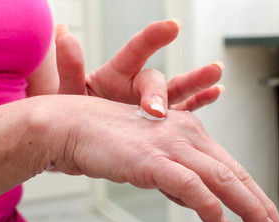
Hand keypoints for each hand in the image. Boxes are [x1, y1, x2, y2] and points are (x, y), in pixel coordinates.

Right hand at [35, 94, 278, 221]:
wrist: (75, 125)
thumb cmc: (111, 140)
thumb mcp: (155, 159)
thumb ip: (179, 177)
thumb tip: (201, 203)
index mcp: (188, 131)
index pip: (230, 166)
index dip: (253, 193)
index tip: (268, 216)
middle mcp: (186, 134)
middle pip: (234, 172)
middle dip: (261, 204)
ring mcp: (170, 144)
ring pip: (221, 177)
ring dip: (249, 207)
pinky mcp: (151, 158)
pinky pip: (188, 183)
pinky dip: (207, 205)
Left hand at [55, 19, 224, 116]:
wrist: (80, 136)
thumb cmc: (73, 113)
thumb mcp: (68, 93)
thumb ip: (70, 68)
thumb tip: (62, 33)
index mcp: (116, 74)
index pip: (136, 51)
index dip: (153, 38)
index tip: (172, 27)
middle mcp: (137, 86)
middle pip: (156, 79)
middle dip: (160, 92)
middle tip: (159, 109)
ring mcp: (150, 103)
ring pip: (177, 91)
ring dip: (198, 83)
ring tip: (216, 74)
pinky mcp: (160, 122)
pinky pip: (182, 112)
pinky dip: (199, 102)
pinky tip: (215, 93)